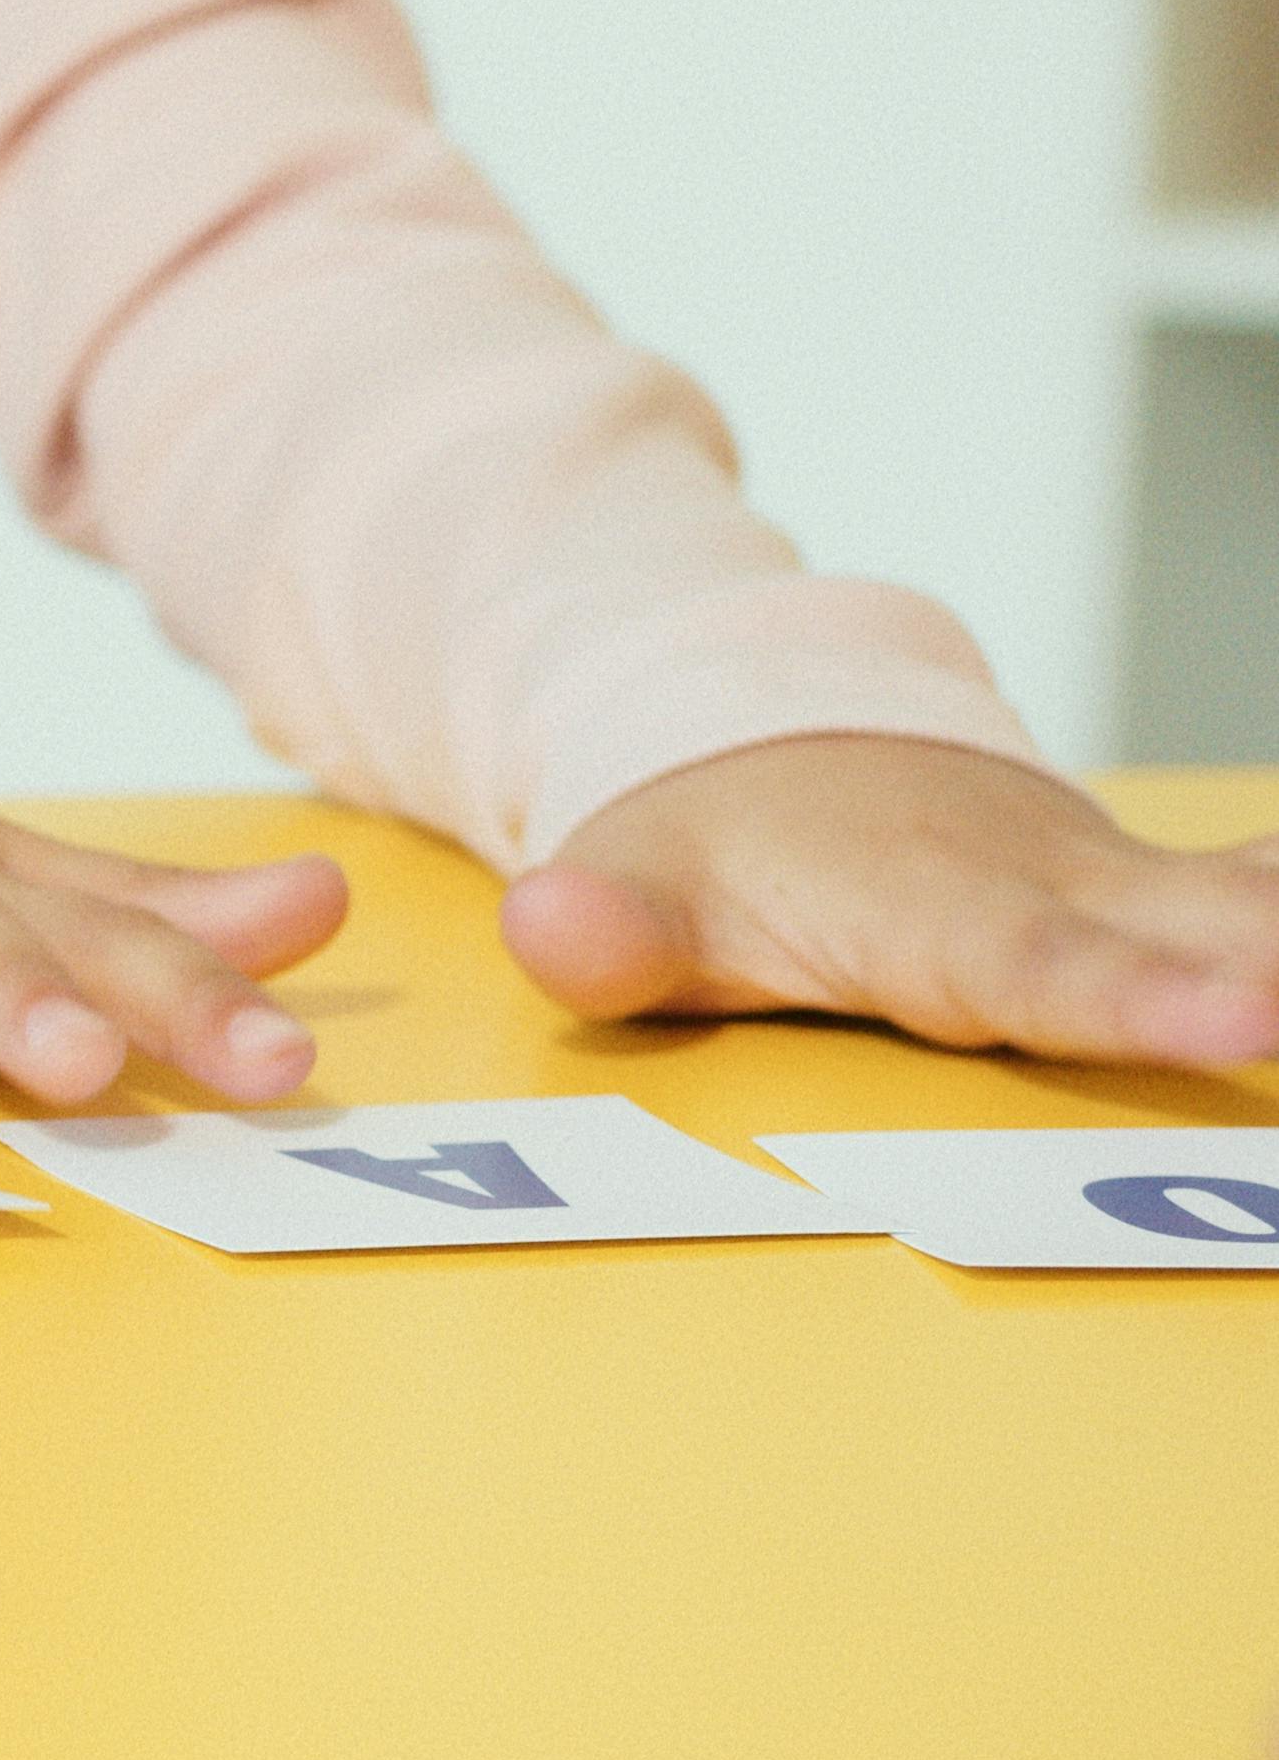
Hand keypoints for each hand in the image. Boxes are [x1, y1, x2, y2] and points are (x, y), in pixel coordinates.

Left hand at [502, 736, 1278, 1065]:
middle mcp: (1062, 890)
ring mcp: (1129, 889)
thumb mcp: (630, 885)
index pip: (1054, 973)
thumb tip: (554, 932)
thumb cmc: (703, 839)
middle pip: (1219, 942)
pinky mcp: (1167, 898)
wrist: (769, 740)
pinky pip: (1277, 897)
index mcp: (939, 910)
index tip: (1251, 1019)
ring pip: (1270, 912)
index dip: (1149, 1003)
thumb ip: (611, 934)